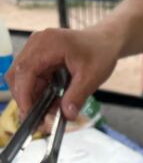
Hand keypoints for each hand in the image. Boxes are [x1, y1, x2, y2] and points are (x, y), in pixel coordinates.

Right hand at [5, 26, 120, 119]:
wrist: (105, 42)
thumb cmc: (100, 53)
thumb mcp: (91, 77)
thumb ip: (77, 96)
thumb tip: (66, 115)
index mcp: (47, 44)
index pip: (24, 71)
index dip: (23, 95)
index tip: (30, 115)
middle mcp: (37, 45)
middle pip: (17, 75)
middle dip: (25, 99)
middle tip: (38, 120)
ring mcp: (36, 51)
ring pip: (23, 79)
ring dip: (32, 98)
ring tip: (47, 115)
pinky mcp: (40, 58)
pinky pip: (32, 79)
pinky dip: (39, 94)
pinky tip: (51, 105)